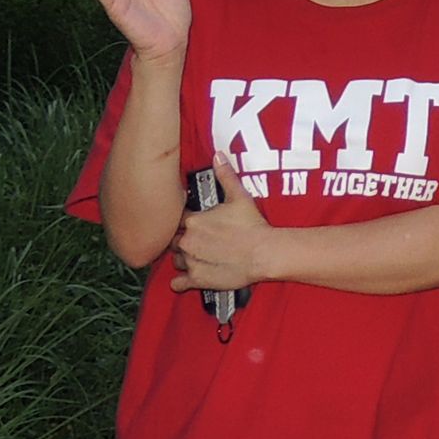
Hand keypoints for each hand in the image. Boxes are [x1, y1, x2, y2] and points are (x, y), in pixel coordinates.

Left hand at [169, 161, 279, 292]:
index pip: (178, 220)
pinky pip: (178, 283)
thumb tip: (218, 155)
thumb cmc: (252, 225)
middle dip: (184, 240)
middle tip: (201, 241)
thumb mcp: (240, 196)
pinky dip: (181, 281)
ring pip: (177, 260)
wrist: (263, 253)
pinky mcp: (197, 280)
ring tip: (200, 256)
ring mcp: (190, 262)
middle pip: (175, 241)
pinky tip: (188, 278)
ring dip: (185, 258)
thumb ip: (226, 176)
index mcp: (193, 221)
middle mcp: (187, 241)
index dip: (187, 222)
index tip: (197, 224)